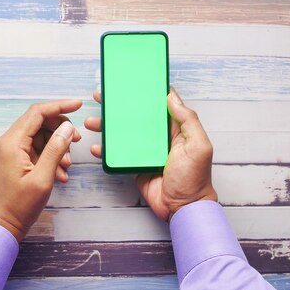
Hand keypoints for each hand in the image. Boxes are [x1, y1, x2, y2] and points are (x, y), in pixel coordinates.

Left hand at [0, 99, 82, 241]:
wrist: (1, 226)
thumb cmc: (19, 206)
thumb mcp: (43, 178)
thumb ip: (56, 150)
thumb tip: (67, 128)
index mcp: (12, 143)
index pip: (37, 113)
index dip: (59, 106)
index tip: (78, 105)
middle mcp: (7, 142)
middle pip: (38, 122)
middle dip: (60, 130)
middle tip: (77, 141)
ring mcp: (8, 151)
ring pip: (39, 137)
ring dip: (56, 147)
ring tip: (67, 167)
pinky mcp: (12, 160)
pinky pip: (34, 149)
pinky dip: (49, 157)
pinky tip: (60, 174)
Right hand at [84, 87, 216, 221]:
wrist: (183, 208)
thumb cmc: (195, 178)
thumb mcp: (198, 146)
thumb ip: (188, 120)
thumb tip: (171, 96)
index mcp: (174, 129)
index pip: (158, 105)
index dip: (145, 92)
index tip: (129, 81)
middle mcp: (157, 137)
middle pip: (134, 116)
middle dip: (117, 106)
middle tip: (101, 96)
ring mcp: (144, 151)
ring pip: (121, 133)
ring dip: (105, 127)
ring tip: (91, 122)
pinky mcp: (133, 166)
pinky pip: (117, 155)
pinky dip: (105, 151)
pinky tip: (96, 147)